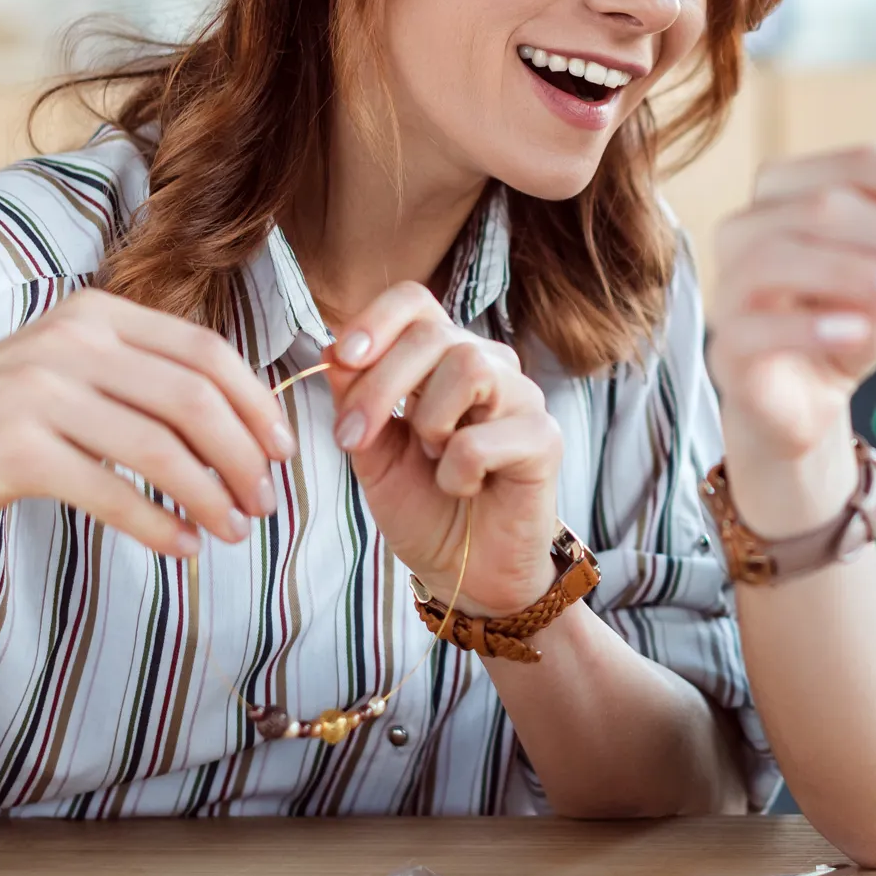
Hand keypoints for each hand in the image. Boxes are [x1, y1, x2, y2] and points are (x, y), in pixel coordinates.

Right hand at [0, 288, 293, 557]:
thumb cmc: (1, 413)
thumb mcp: (72, 368)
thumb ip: (144, 377)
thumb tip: (241, 422)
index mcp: (97, 314)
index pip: (206, 353)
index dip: (257, 405)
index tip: (284, 450)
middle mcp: (72, 343)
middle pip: (194, 399)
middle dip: (244, 456)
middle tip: (266, 501)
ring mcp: (42, 393)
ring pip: (161, 448)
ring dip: (211, 496)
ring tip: (234, 530)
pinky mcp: (18, 451)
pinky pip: (113, 492)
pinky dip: (159, 524)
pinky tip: (183, 545)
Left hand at [323, 283, 562, 617]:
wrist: (466, 573)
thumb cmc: (424, 509)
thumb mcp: (372, 455)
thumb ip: (355, 403)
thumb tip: (331, 351)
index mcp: (441, 360)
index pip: (414, 302)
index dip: (376, 319)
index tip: (343, 357)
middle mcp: (487, 367)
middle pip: (433, 334)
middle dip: (380, 384)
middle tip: (352, 438)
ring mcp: (521, 398)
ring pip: (469, 366)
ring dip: (429, 421)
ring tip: (431, 460)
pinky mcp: (544, 439)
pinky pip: (486, 436)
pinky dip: (458, 471)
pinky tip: (466, 489)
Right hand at [707, 147, 875, 519]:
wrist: (800, 404)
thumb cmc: (849, 322)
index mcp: (790, 187)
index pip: (862, 163)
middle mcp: (748, 225)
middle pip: (828, 207)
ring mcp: (730, 285)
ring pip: (783, 256)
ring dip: (859, 271)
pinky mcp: (726, 347)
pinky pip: (756, 326)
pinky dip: (809, 325)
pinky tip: (858, 331)